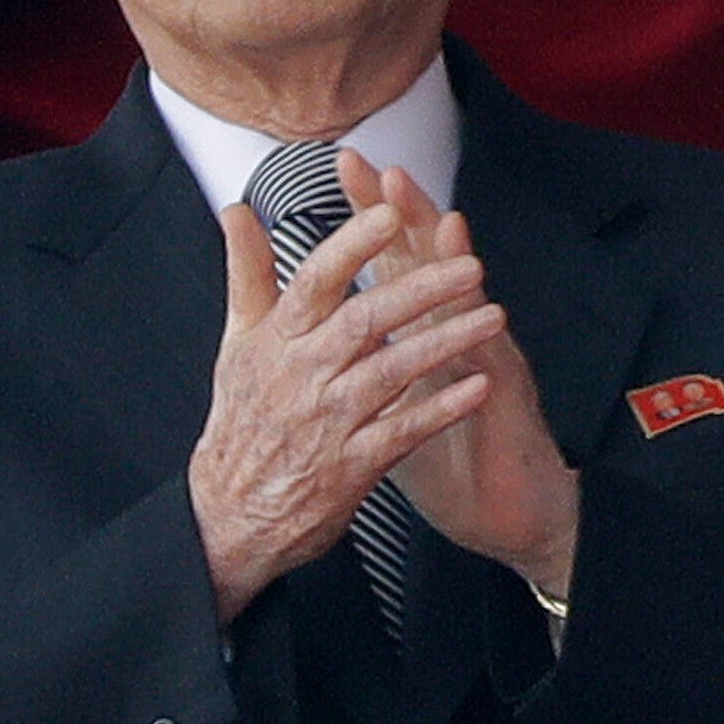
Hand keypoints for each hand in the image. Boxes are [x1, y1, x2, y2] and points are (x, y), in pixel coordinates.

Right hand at [187, 174, 508, 621]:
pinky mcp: (352, 465)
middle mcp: (303, 375)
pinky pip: (404, 431)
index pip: (316, 281)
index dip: (352, 246)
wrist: (230, 512)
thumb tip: (237, 210)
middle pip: (365, 321)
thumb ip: (247, 271)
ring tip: (492, 316)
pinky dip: (442, 409)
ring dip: (446, 342)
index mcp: (278, 339)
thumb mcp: (237, 341)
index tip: (391, 213)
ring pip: (393, 372)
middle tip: (470, 264)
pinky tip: (480, 387)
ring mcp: (328, 421)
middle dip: (421, 289)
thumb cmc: (242, 417)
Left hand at [362, 161, 579, 601]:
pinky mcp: (504, 402)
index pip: (392, 260)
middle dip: (407, 215)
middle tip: (383, 168)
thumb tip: (318, 326)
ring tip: (435, 218)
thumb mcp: (389, 406)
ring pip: (467, 301)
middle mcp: (456, 334)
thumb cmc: (449, 459)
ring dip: (452, 262)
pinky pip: (493, 364)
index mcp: (422, 333)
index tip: (344, 168)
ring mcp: (485, 362)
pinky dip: (483, 334)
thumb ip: (359, 360)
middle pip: (429, 262)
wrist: (504, 514)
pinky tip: (479, 304)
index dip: (370, 215)